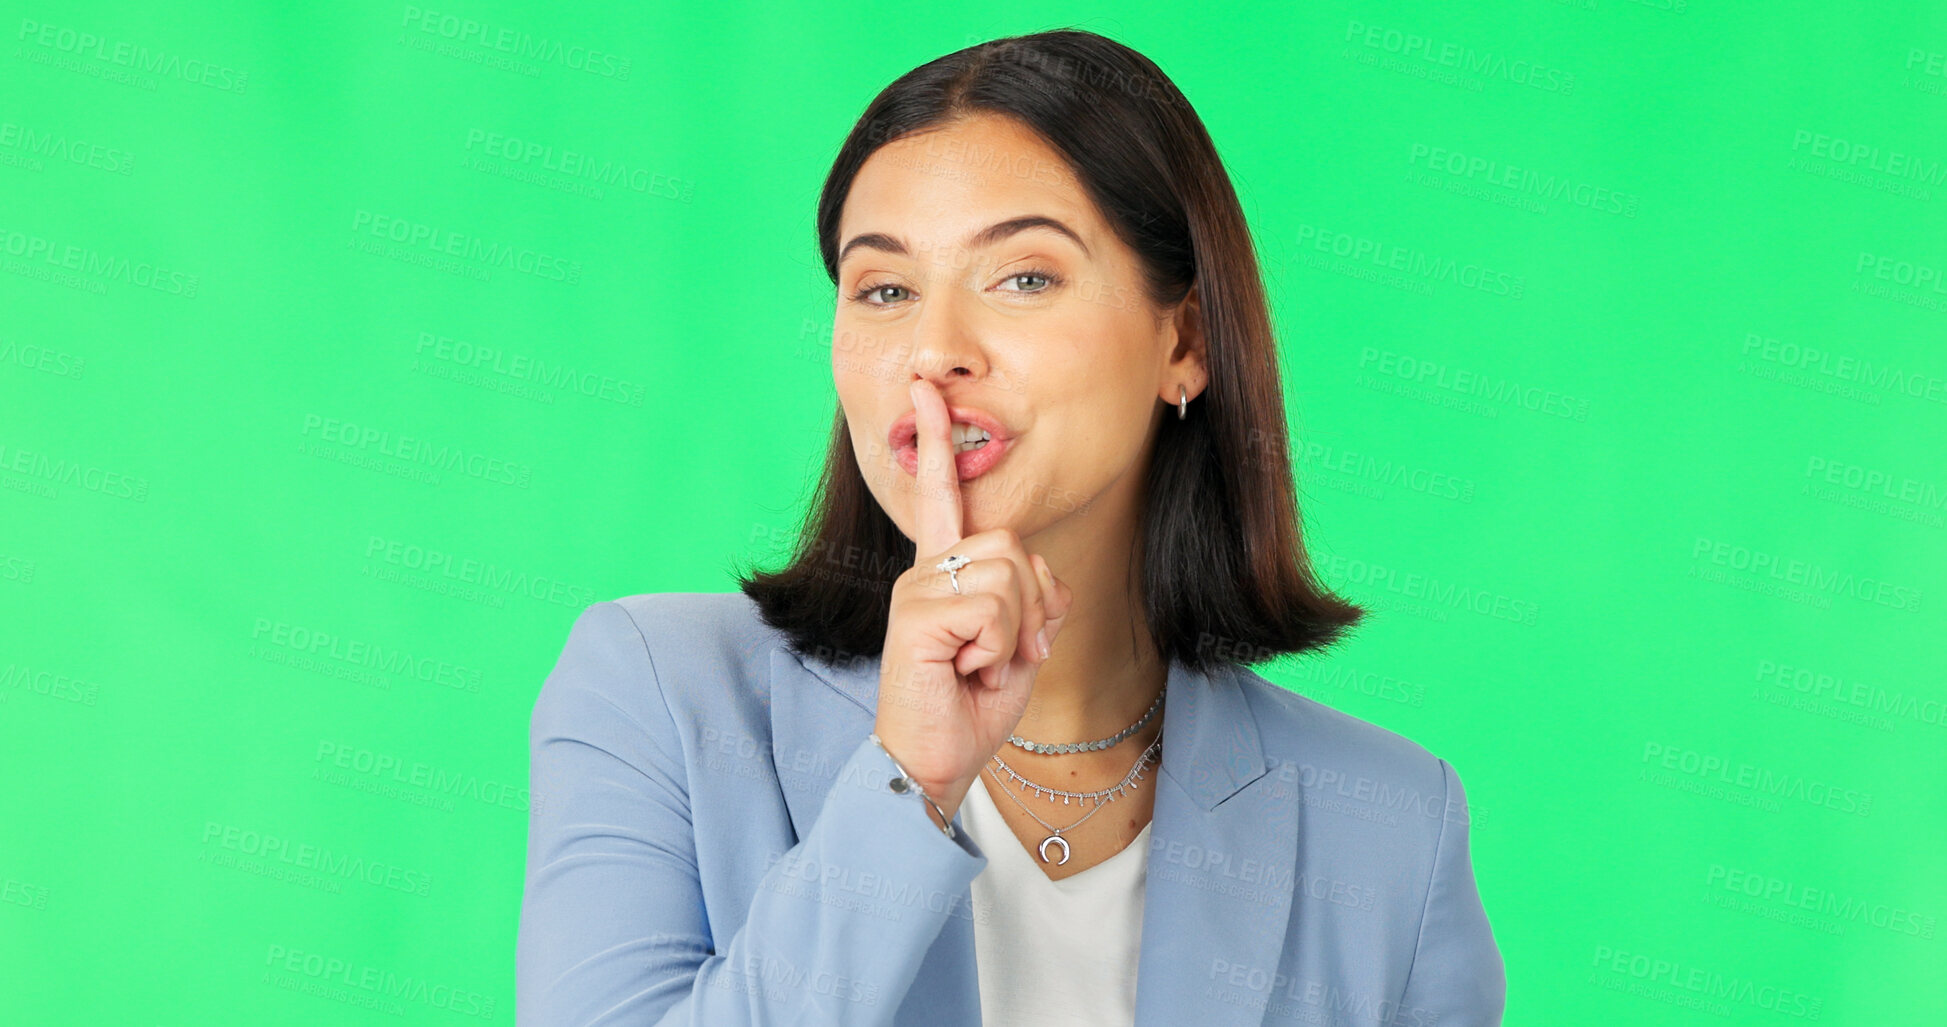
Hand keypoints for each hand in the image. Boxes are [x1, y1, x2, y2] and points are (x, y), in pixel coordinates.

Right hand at [874, 379, 1072, 825]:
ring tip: (980, 665)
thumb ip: (1032, 601)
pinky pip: (992, 607)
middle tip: (1002, 655)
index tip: (927, 390)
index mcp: (943, 572)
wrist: (932, 762)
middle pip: (1012, 545)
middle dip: (1031, 606)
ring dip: (1016, 632)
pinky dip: (998, 648)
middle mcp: (923, 571)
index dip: (938, 442)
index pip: (942, 498)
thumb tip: (1042, 578)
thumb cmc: (969, 707)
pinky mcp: (915, 614)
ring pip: (1008, 573)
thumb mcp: (1018, 646)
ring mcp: (915, 589)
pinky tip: (966, 671)